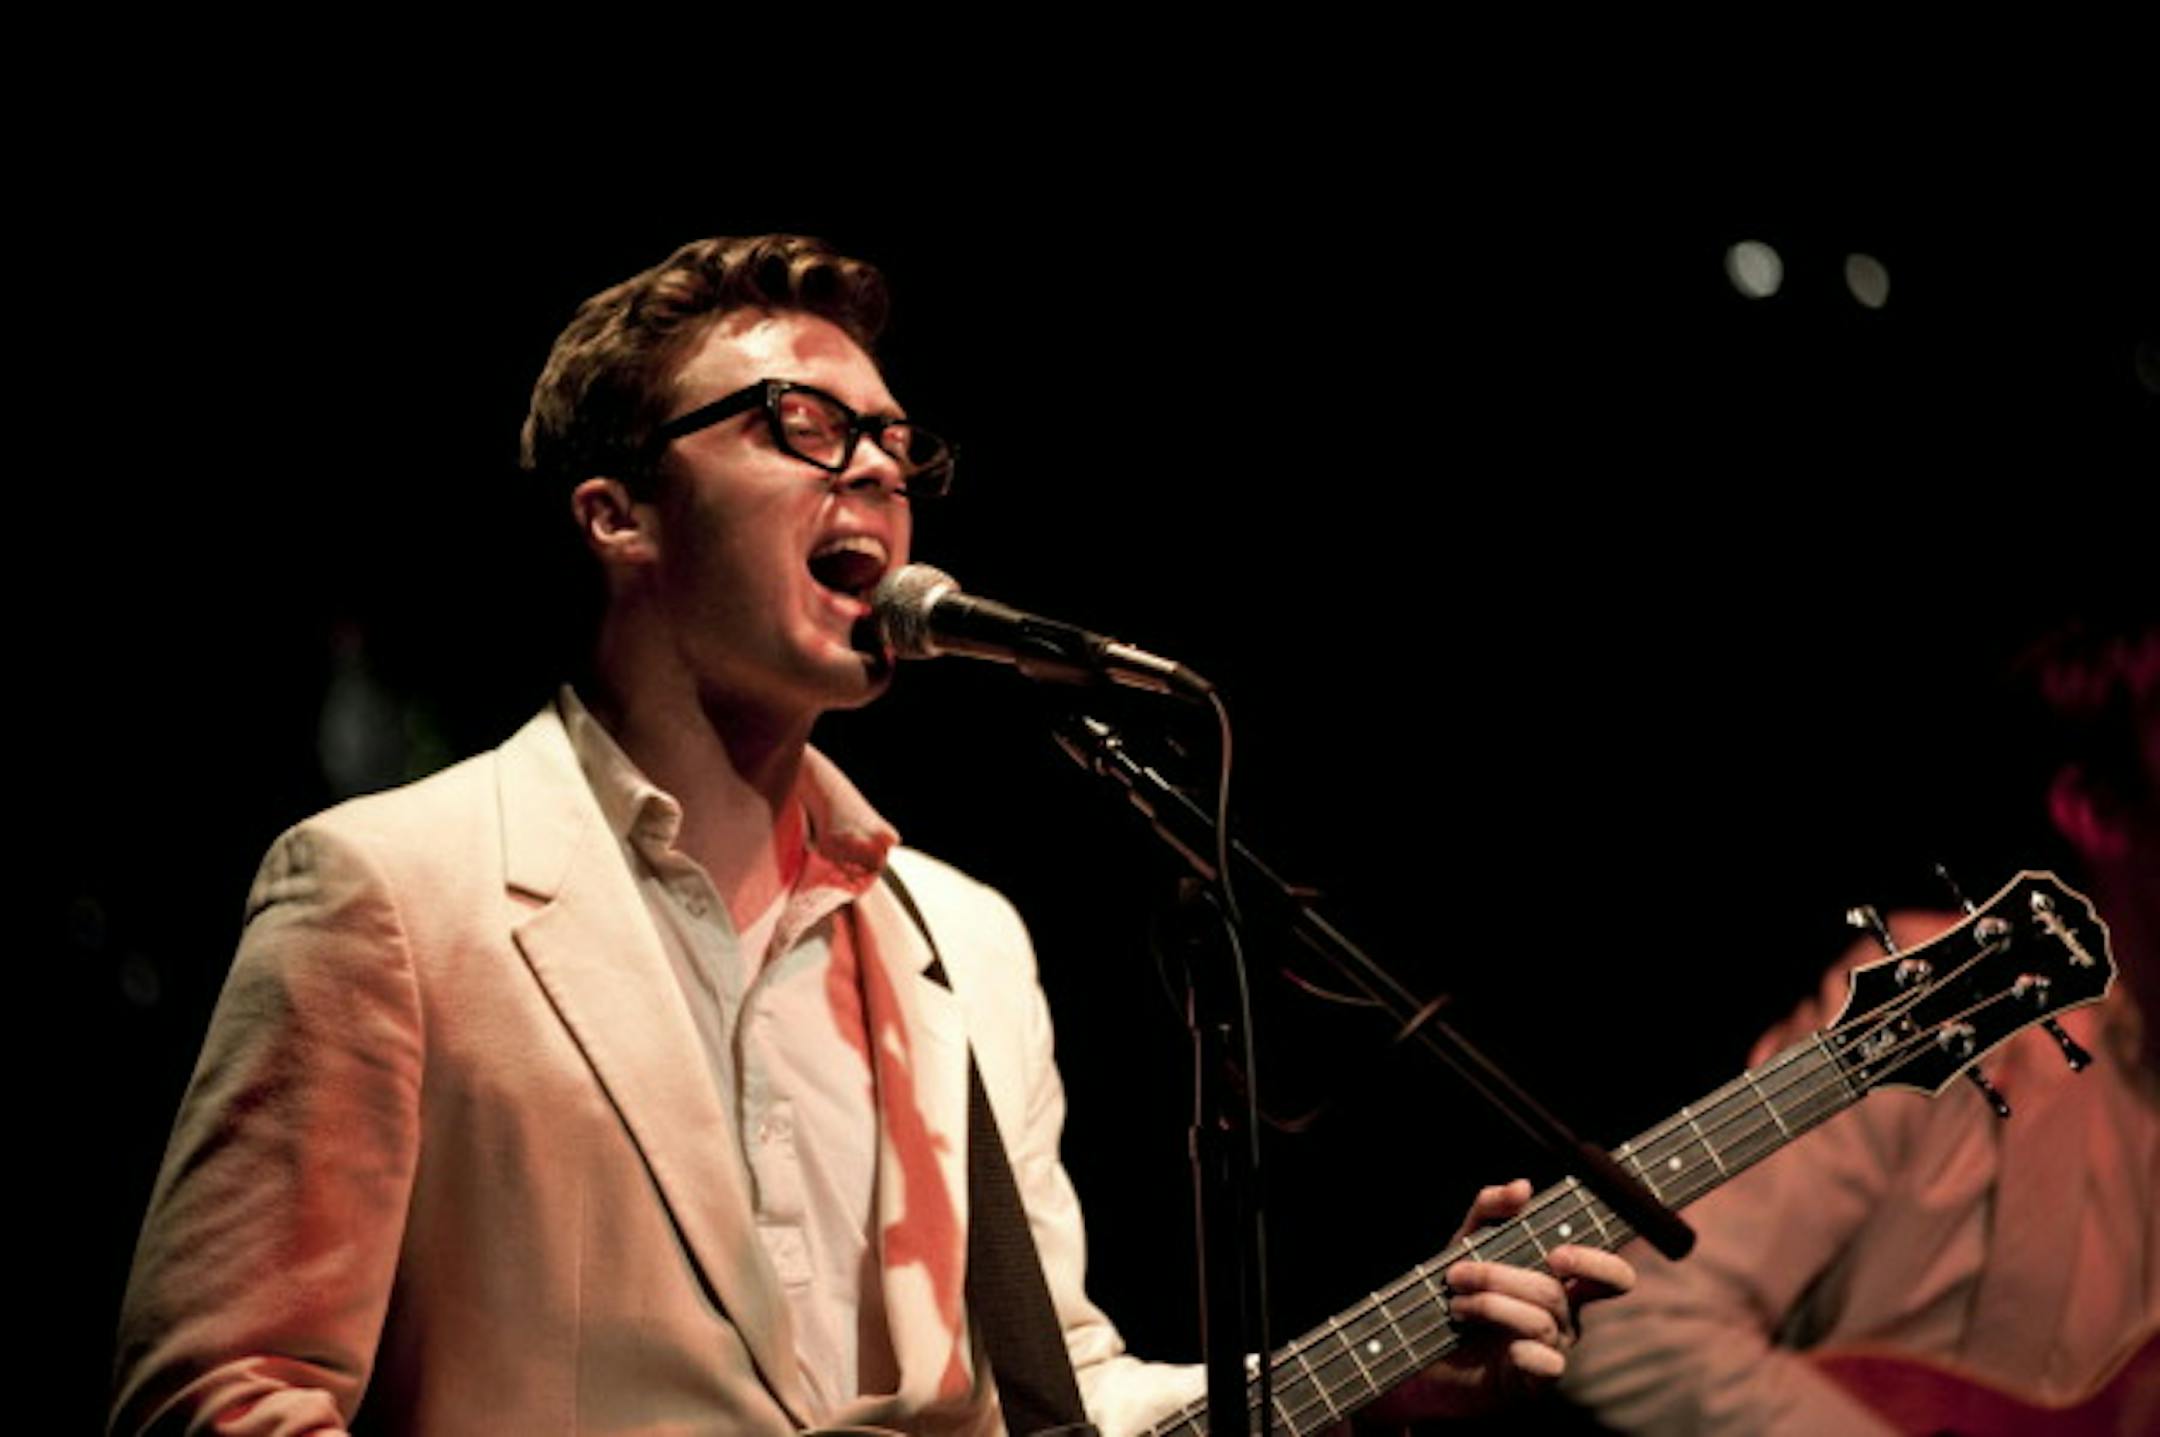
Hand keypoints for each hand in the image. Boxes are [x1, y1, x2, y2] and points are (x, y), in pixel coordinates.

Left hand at [1363, 1179, 1635, 1422]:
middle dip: (1499, 1277)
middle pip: (1555, 1294)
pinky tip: (1497, 1345)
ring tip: (1454, 1304)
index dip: (1596, 1263)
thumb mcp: (1468, 1239)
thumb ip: (1492, 1208)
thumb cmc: (1459, 1288)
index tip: (1555, 1254)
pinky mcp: (1533, 1382)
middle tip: (1461, 1273)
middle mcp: (1564, 1317)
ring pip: (1539, 1323)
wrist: (1424, 1345)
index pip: (1611, 1276)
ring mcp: (1552, 1351)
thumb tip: (1524, 1187)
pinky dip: (1522, 1352)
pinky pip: (1547, 1365)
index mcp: (1562, 1283)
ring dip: (1487, 1305)